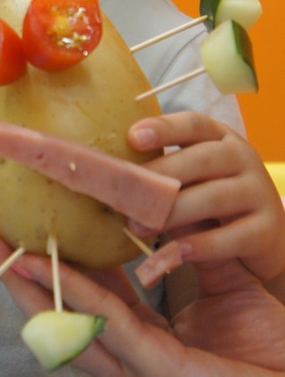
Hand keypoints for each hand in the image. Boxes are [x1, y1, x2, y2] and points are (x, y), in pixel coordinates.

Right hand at [0, 222, 284, 376]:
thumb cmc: (268, 356)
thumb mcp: (224, 288)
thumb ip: (192, 250)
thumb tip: (170, 201)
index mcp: (140, 341)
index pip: (84, 294)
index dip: (52, 262)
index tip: (27, 227)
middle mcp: (124, 359)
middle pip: (56, 311)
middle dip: (16, 273)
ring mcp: (132, 371)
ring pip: (65, 320)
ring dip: (26, 282)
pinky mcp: (151, 372)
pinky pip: (104, 325)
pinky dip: (71, 295)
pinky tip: (45, 271)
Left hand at [127, 112, 284, 290]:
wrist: (257, 242)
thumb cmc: (207, 204)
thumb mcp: (187, 181)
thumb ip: (161, 173)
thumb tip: (109, 176)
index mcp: (219, 137)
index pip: (193, 124)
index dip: (164, 127)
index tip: (133, 136)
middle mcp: (242, 157)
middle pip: (201, 160)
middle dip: (160, 176)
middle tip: (125, 196)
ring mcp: (259, 191)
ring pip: (214, 197)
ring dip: (173, 213)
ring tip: (139, 228)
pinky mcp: (268, 229)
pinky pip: (232, 236)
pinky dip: (201, 245)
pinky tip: (176, 253)